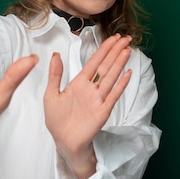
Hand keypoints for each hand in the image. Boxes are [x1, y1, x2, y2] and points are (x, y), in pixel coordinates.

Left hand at [44, 34, 132, 178]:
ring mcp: (99, 99)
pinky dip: (121, 85)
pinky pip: (113, 95)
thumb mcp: (51, 94)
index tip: (113, 38)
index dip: (104, 49)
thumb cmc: (57, 120)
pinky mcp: (103, 111)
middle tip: (126, 38)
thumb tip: (55, 54)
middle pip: (106, 66)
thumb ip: (55, 74)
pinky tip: (128, 73)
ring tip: (127, 50)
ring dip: (119, 63)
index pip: (94, 62)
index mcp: (79, 83)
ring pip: (111, 77)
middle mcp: (91, 89)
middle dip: (115, 51)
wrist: (63, 141)